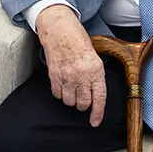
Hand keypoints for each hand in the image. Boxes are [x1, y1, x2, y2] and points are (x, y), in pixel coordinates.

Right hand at [36, 5, 106, 126]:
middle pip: (82, 103)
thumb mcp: (94, 56)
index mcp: (95, 70)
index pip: (99, 98)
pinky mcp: (54, 75)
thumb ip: (95, 75)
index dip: (97, 113)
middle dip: (83, 104)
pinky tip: (63, 85)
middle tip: (82, 97)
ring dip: (71, 99)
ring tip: (72, 89)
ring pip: (69, 101)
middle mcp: (81, 75)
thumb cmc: (78, 40)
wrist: (59, 29)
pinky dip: (60, 94)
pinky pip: (57, 94)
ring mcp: (66, 76)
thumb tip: (95, 94)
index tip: (95, 122)